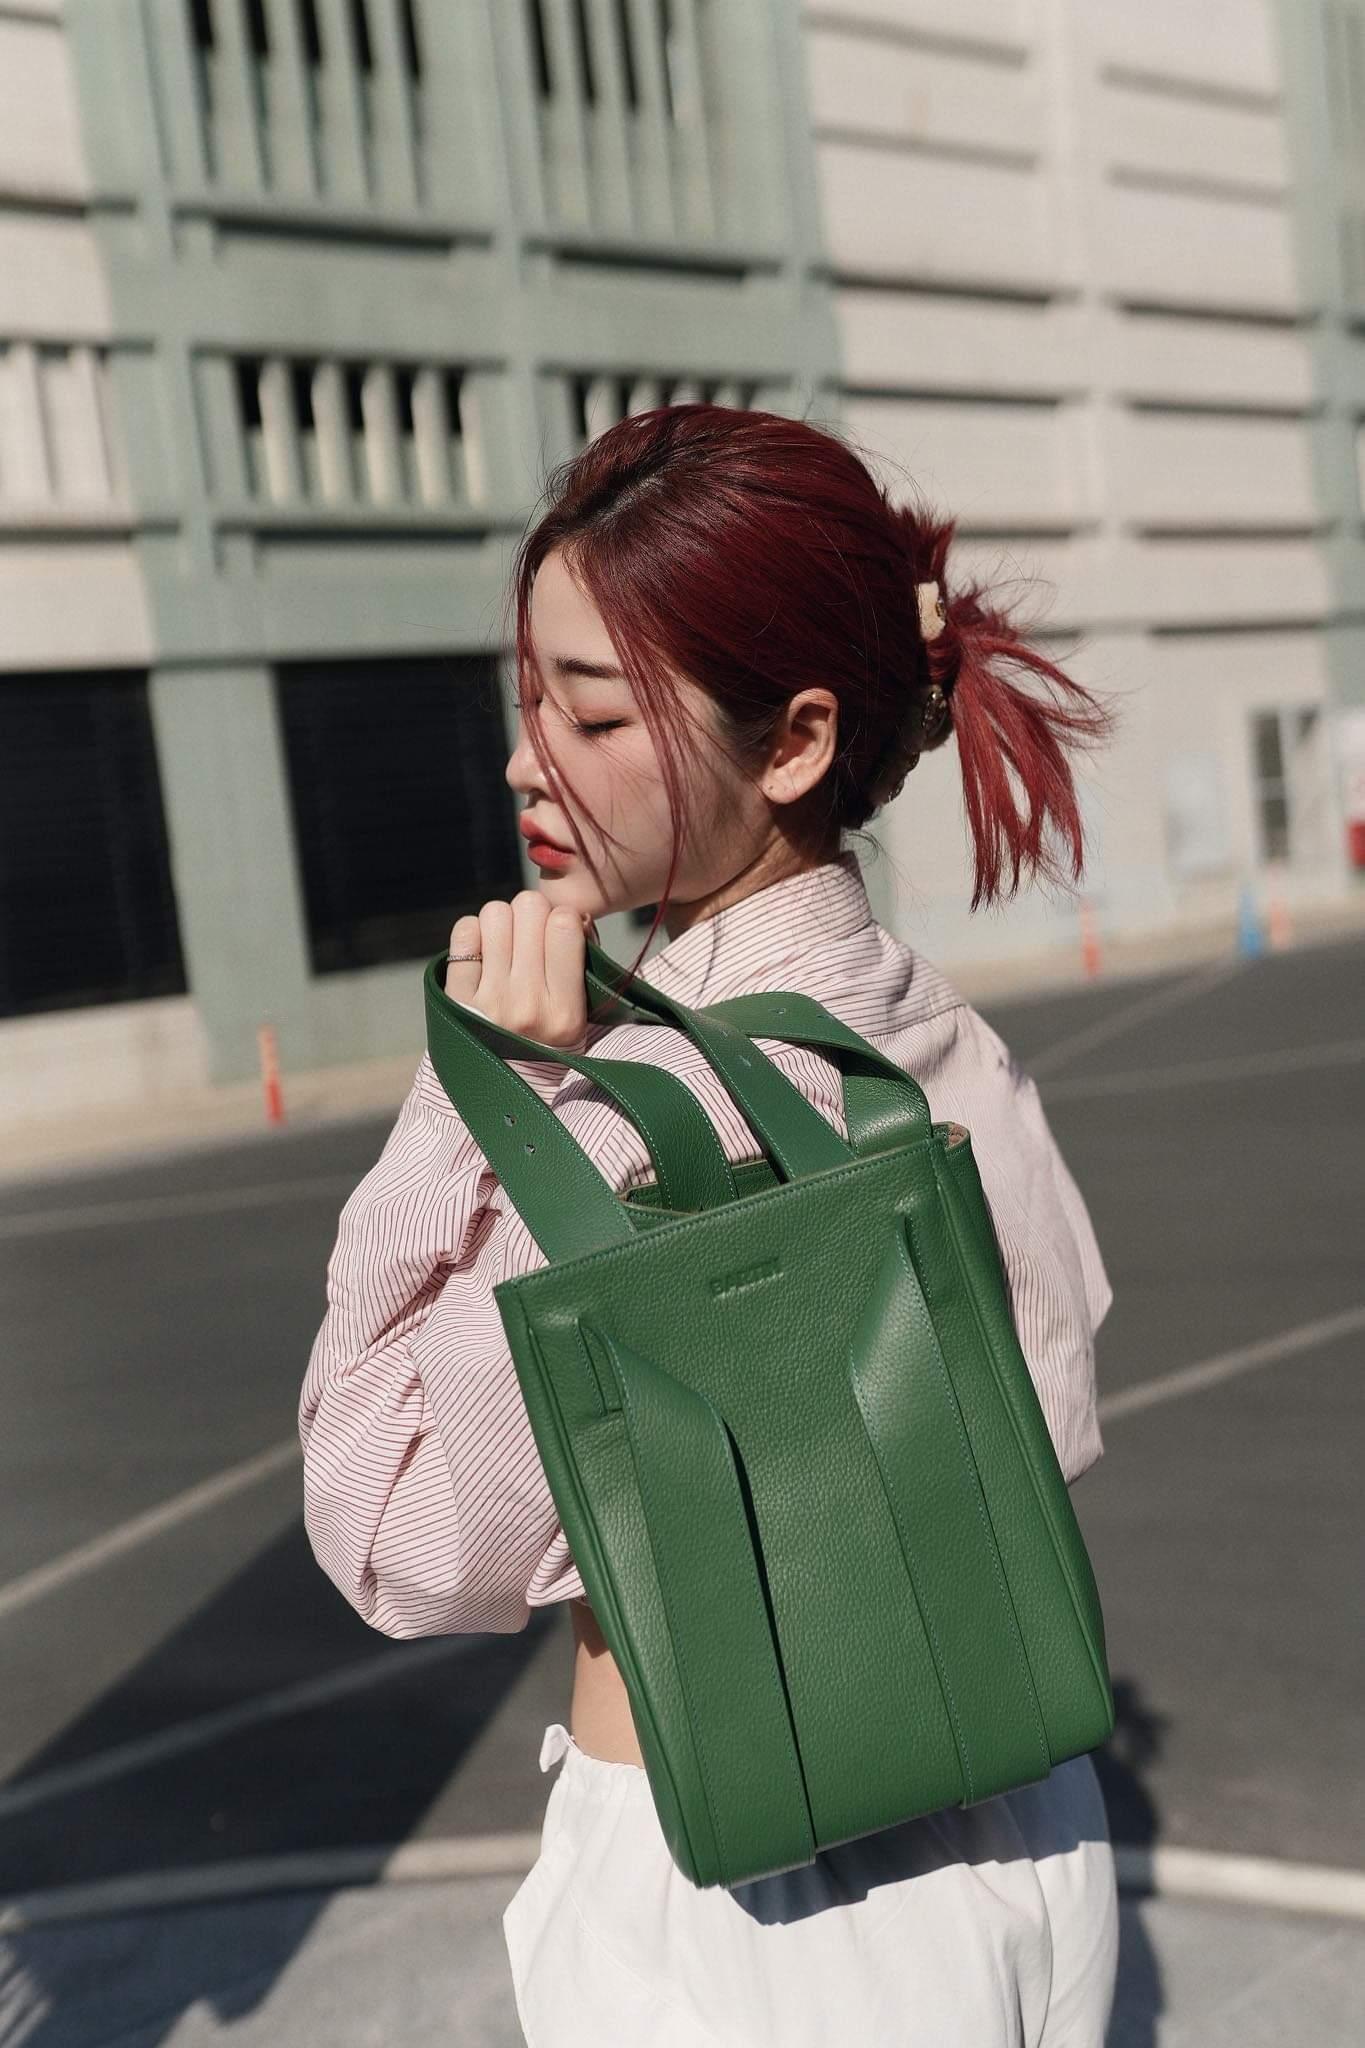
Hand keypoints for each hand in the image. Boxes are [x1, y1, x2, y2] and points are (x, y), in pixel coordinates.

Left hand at [445, 891, 597, 1050]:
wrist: (502, 1086)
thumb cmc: (548, 1041)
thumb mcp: (579, 1015)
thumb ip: (583, 963)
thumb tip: (575, 914)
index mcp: (565, 1012)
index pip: (565, 925)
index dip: (563, 916)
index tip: (560, 931)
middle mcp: (527, 1005)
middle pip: (529, 908)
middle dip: (533, 913)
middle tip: (531, 933)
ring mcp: (489, 1001)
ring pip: (495, 913)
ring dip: (503, 921)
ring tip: (507, 942)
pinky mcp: (458, 997)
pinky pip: (465, 933)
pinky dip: (475, 932)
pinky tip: (484, 950)